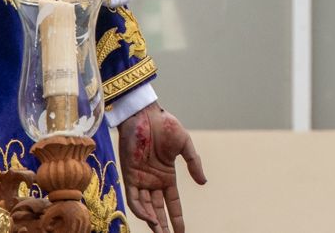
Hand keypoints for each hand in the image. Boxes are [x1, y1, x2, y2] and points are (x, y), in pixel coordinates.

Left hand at [117, 103, 204, 232]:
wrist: (146, 113)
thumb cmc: (165, 125)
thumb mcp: (185, 145)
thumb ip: (194, 163)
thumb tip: (204, 182)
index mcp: (167, 176)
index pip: (173, 202)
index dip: (178, 217)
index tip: (183, 232)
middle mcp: (153, 181)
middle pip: (159, 210)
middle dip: (163, 226)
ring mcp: (141, 179)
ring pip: (147, 208)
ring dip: (153, 222)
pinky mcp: (130, 175)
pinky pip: (135, 198)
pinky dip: (141, 210)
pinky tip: (150, 218)